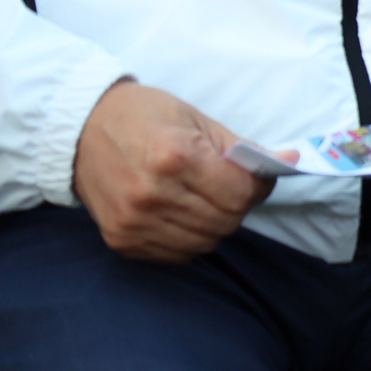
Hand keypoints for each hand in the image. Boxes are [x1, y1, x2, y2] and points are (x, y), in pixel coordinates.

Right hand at [71, 80, 275, 261]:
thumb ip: (241, 148)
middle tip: (231, 185)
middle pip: (226, 220)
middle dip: (239, 204)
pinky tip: (183, 212)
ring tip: (205, 197)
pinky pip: (177, 254)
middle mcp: (152, 194)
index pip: (240, 192)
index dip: (259, 186)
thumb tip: (289, 162)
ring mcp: (134, 222)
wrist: (81, 130)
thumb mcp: (196, 120)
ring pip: (205, 242)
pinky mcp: (122, 240)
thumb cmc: (145, 116)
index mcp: (174, 156)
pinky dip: (191, 237)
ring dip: (216, 223)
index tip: (257, 176)